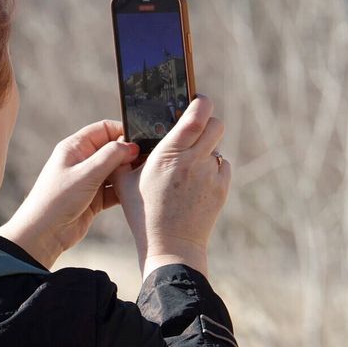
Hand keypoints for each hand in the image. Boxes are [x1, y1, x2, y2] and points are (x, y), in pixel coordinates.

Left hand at [0, 120, 138, 268]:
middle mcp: (83, 161)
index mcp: (75, 147)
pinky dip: (126, 190)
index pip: (104, 129)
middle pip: (113, 150)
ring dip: (129, 174)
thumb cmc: (57, 200)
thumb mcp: (85, 174)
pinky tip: (136, 192)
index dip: (122, 131)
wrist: (44, 234)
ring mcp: (89, 180)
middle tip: (146, 161)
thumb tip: (131, 146)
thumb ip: (110, 157)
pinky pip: (115, 189)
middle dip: (129, 154)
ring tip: (143, 177)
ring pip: (116, 170)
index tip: (140, 140)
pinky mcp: (95, 198)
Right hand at [115, 95, 229, 277]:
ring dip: (206, 150)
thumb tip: (125, 139)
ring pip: (217, 148)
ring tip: (189, 167)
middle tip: (195, 130)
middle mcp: (194, 161)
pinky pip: (222, 166)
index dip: (201, 102)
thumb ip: (125, 157)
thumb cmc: (143, 214)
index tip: (197, 100)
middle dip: (207, 122)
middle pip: (216, 125)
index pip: (196, 116)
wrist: (171, 247)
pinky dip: (213, 168)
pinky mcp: (221, 189)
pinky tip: (197, 182)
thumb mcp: (125, 183)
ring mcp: (211, 175)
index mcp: (169, 154)